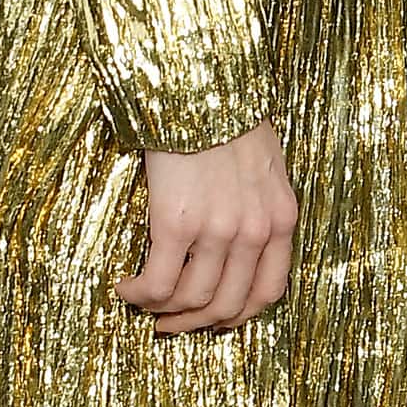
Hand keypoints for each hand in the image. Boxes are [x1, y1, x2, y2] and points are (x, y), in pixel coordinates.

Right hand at [116, 125, 299, 332]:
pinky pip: (158, 283)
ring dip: (164, 312)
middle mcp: (255, 232)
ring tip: (143, 304)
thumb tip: (236, 239)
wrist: (200, 82)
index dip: (239, 315)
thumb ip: (259, 205)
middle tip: (170, 324)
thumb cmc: (228, 113)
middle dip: (196, 323)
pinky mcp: (176, 223)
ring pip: (192, 300)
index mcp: (281, 219)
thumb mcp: (266, 164)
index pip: (269, 291)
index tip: (215, 318)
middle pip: (229, 305)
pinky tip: (125, 287)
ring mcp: (218, 230)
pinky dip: (140, 294)